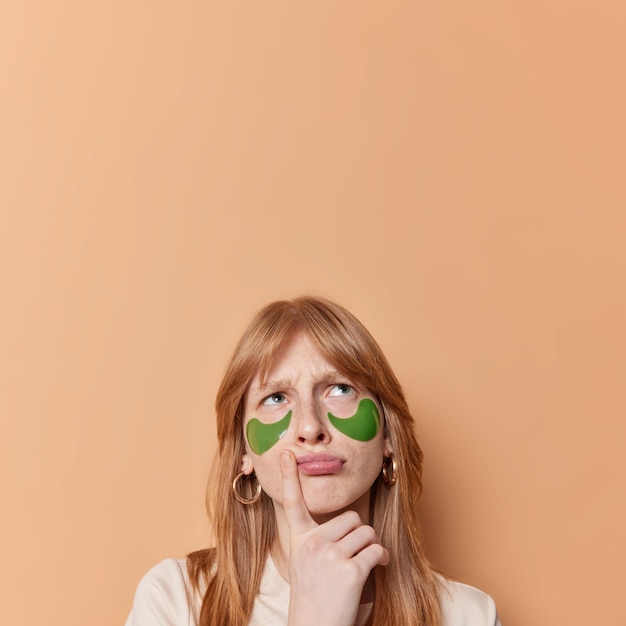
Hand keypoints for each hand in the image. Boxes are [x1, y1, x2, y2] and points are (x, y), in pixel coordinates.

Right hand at [280, 450, 388, 625]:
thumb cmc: (314, 594)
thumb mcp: (305, 561)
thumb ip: (317, 538)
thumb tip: (348, 520)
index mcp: (299, 539)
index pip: (292, 502)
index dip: (289, 476)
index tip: (287, 453)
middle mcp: (312, 543)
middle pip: (351, 517)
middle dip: (359, 533)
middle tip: (353, 552)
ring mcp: (330, 556)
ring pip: (366, 532)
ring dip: (371, 546)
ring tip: (363, 562)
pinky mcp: (350, 570)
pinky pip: (376, 550)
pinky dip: (381, 558)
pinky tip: (376, 567)